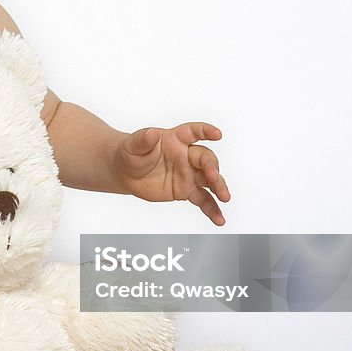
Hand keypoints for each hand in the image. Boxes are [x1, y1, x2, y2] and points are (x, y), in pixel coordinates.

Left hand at [113, 123, 230, 224]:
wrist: (126, 173)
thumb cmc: (132, 153)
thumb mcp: (133, 145)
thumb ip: (143, 140)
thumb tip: (151, 134)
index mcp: (176, 140)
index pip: (193, 132)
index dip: (205, 131)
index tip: (217, 134)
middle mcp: (187, 156)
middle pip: (205, 159)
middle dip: (212, 167)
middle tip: (214, 177)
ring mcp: (189, 174)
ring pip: (209, 180)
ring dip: (219, 188)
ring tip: (225, 197)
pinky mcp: (186, 191)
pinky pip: (203, 200)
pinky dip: (212, 210)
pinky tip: (219, 219)